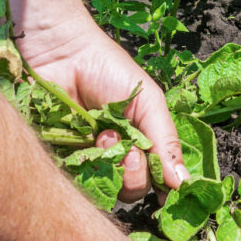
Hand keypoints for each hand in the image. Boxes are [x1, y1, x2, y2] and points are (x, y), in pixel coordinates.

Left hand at [17, 12, 187, 200]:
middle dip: (135, 175)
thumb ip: (166, 142)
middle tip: (129, 152)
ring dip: (111, 168)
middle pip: (133, 189)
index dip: (164, 187)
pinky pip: (72, 179)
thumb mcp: (148, 103)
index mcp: (141, 142)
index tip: (167, 188)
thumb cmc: (108, 69)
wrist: (59, 50)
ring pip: (104, 188)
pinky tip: (87, 141)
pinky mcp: (58, 156)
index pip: (157, 178)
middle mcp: (115, 154)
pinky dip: (82, 167)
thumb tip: (183, 185)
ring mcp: (85, 157)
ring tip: (104, 137)